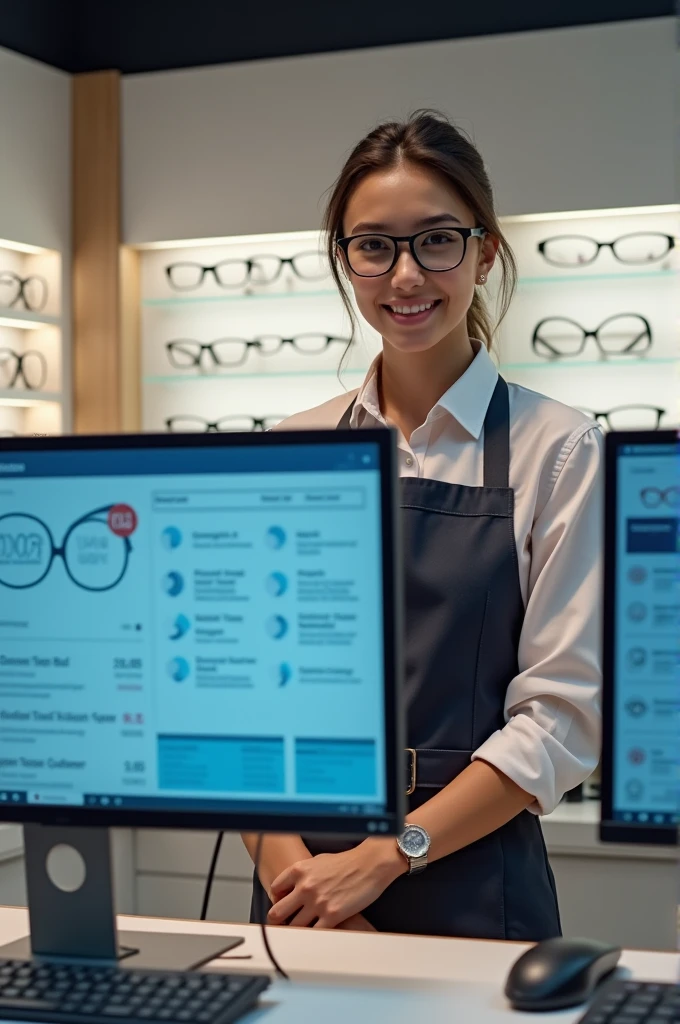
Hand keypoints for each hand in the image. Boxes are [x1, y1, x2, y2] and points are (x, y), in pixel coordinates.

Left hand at [268, 839, 404, 928]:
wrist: (370, 865)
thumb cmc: (346, 862)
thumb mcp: (317, 861)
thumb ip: (302, 875)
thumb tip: (292, 889)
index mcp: (299, 870)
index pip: (274, 890)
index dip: (277, 899)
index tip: (282, 905)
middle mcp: (305, 887)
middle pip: (277, 912)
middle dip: (277, 921)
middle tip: (282, 925)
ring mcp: (317, 902)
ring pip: (294, 926)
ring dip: (296, 930)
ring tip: (300, 931)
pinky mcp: (332, 916)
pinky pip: (314, 933)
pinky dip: (313, 936)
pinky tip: (315, 935)